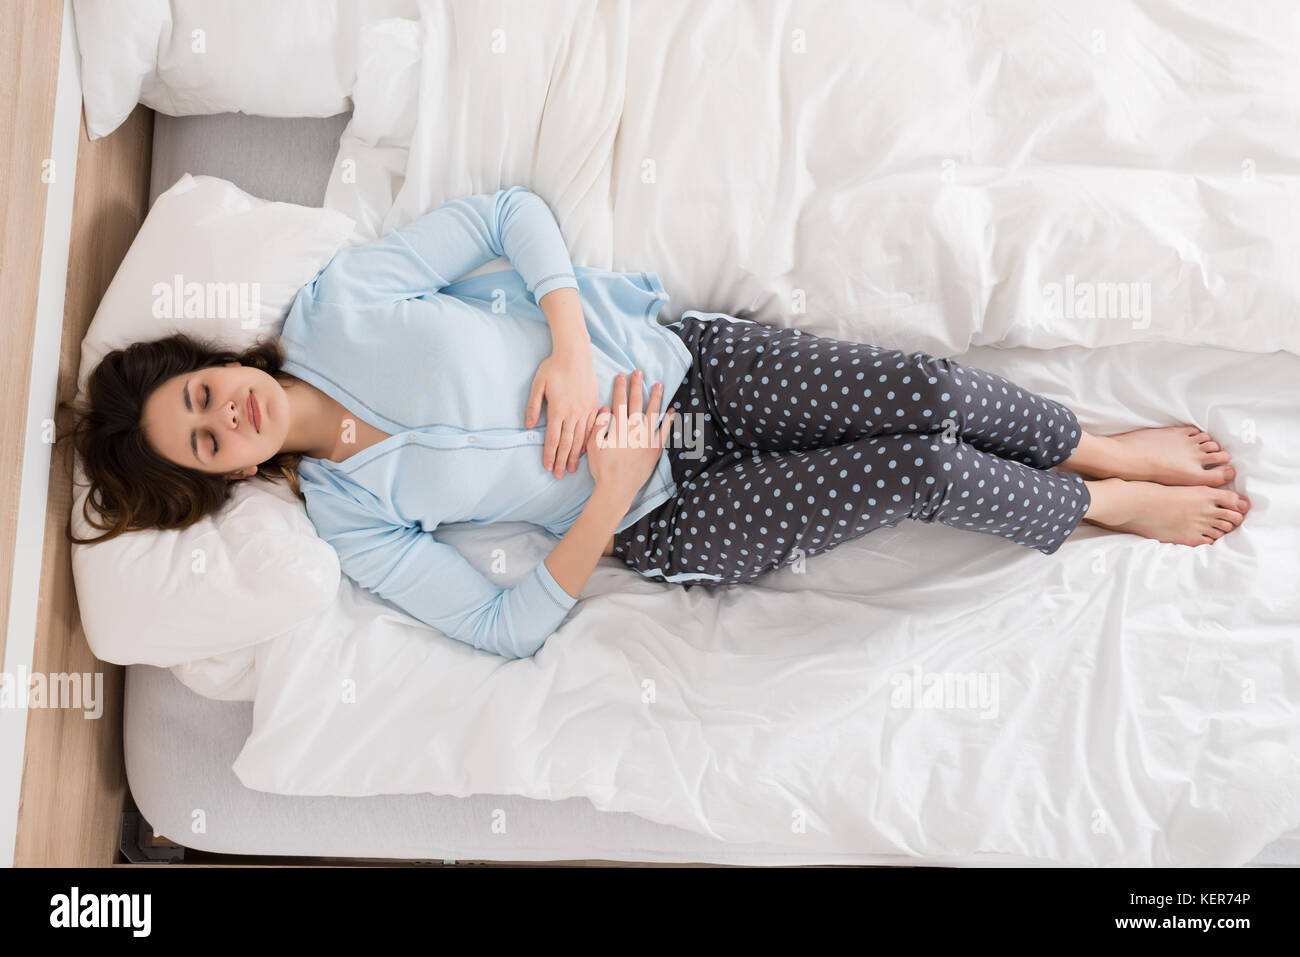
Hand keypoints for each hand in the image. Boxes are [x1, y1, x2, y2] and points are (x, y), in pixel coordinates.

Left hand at [525, 346, 599, 478]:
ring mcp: (586, 410)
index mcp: (558, 409)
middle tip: (559, 476)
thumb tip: (530, 426)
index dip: (550, 455)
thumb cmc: (554, 367)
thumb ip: (533, 406)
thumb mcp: (538, 385)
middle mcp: (574, 412)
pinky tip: (584, 451)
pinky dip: (587, 442)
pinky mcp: (594, 405)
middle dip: (562, 461)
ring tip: (571, 469)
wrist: (575, 353)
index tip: (547, 467)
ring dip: (575, 455)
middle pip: (567, 443)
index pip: (553, 438)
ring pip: (580, 438)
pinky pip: (592, 428)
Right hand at [584, 370, 674, 499]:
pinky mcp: (655, 449)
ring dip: (656, 397)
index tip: (621, 375)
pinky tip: (672, 411)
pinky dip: (669, 421)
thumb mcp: (593, 446)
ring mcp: (646, 439)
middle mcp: (633, 430)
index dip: (620, 387)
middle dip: (637, 386)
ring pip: (653, 413)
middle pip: (636, 403)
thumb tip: (605, 408)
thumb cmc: (602, 469)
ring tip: (659, 385)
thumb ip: (598, 426)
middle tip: (639, 372)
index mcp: (617, 428)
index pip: (619, 402)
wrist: (617, 489)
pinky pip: (664, 432)